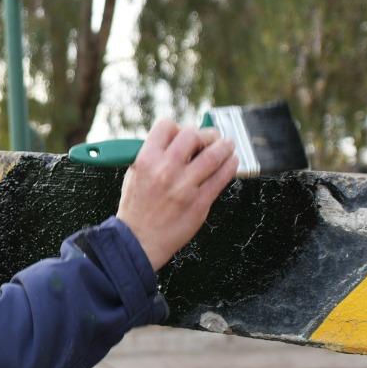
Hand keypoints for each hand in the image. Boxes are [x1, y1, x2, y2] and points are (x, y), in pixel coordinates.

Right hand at [115, 120, 238, 269]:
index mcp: (146, 160)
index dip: (178, 127)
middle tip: (212, 138)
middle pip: (193, 135)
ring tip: (228, 145)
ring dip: (225, 146)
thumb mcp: (134, 175)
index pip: (167, 126)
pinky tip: (231, 162)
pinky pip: (222, 178)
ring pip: (214, 155)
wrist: (138, 241)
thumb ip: (153, 156)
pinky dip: (230, 166)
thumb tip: (177, 142)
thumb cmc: (136, 209)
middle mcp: (166, 170)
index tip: (185, 134)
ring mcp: (185, 186)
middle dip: (205, 134)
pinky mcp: (200, 202)